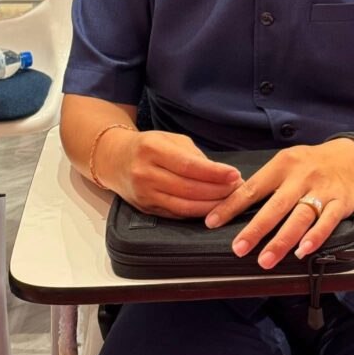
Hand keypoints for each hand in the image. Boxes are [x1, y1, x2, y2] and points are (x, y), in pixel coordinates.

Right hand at [96, 128, 241, 218]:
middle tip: (239, 190)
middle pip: (188, 188)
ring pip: (183, 206)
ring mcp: (144, 194)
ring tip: (230, 202)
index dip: (214, 173)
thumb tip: (223, 174)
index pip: (189, 166)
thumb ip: (194, 156)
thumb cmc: (149, 146)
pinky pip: (176, 214)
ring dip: (211, 207)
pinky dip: (197, 214)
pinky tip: (212, 210)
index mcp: (152, 150)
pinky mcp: (146, 210)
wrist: (114, 159)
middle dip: (218, 191)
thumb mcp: (170, 140)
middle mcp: (145, 173)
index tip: (235, 175)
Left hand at [205, 139, 353, 268]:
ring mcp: (322, 190)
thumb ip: (266, 182)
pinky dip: (315, 237)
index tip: (212, 222)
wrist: (353, 158)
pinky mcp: (341, 202)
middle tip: (238, 249)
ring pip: (300, 217)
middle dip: (256, 229)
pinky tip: (303, 252)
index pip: (253, 187)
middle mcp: (301, 177)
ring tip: (266, 260)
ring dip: (282, 240)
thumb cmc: (312, 164)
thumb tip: (234, 203)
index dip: (232, 205)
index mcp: (282, 165)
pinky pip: (327, 221)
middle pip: (276, 205)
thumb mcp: (287, 162)